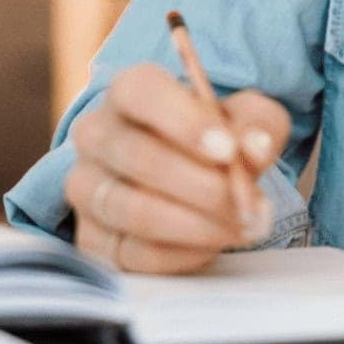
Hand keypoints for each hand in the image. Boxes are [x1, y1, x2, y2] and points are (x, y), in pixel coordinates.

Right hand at [65, 63, 292, 274]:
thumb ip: (256, 125)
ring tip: (243, 225)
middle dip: (201, 185)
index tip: (228, 150)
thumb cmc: (215, 135)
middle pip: (137, 156)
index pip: (140, 92)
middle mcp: (96, 134)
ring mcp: (86, 188)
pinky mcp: (91, 239)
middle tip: (247, 203)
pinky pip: (132, 252)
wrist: (188, 171)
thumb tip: (256, 148)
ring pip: (133, 210)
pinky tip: (217, 242)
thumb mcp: (246, 118)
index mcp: (129, 90)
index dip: (185, 122)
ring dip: (198, 224)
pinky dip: (183, 252)